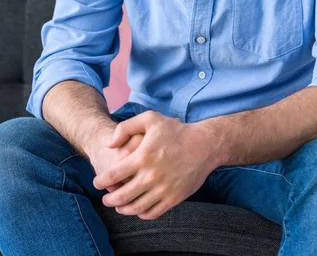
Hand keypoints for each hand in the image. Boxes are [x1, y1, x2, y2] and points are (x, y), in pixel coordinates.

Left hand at [92, 110, 216, 219]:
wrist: (204, 145)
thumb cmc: (175, 130)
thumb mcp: (150, 119)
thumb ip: (125, 128)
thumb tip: (109, 145)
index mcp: (142, 156)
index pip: (113, 176)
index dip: (101, 182)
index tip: (97, 183)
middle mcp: (151, 175)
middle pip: (121, 196)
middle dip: (109, 199)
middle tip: (105, 198)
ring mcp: (163, 189)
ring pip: (135, 208)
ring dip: (123, 209)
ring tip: (119, 205)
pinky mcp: (174, 198)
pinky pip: (152, 213)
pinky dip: (141, 213)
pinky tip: (137, 207)